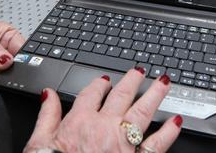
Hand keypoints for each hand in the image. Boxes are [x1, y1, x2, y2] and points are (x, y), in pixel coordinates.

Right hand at [24, 68, 181, 152]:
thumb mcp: (39, 143)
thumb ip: (47, 116)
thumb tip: (48, 95)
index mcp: (80, 122)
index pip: (91, 95)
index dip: (98, 85)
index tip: (104, 80)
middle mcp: (104, 128)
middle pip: (121, 96)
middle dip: (132, 81)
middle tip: (140, 71)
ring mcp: (123, 143)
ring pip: (143, 111)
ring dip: (155, 95)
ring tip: (164, 82)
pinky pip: (157, 143)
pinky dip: (169, 131)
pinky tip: (176, 120)